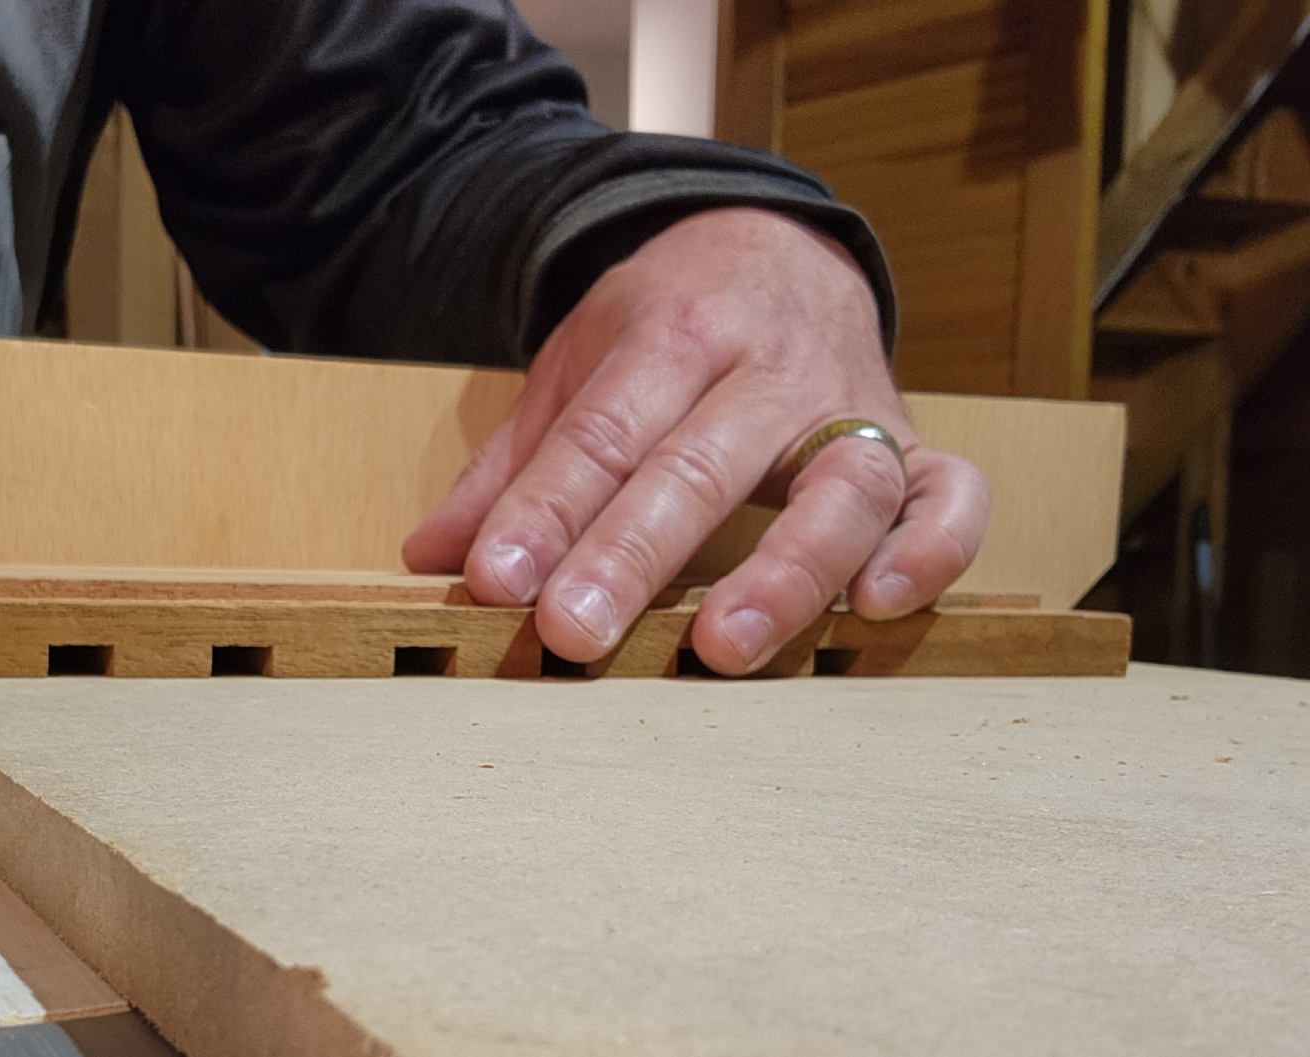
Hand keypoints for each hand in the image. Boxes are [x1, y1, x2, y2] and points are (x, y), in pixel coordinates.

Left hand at [403, 207, 989, 673]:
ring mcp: (850, 405)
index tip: (495, 583)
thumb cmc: (665, 328)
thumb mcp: (574, 366)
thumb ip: (511, 466)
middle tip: (573, 635)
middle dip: (631, 556)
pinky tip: (878, 607)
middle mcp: (767, 366)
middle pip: (698, 464)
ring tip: (723, 651)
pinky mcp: (916, 443)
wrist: (778, 247)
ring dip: (784, 574)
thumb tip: (432, 557)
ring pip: (835, 489)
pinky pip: (952, 494)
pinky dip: (932, 549)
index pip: (601, 431)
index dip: (546, 510)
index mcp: (671, 330)